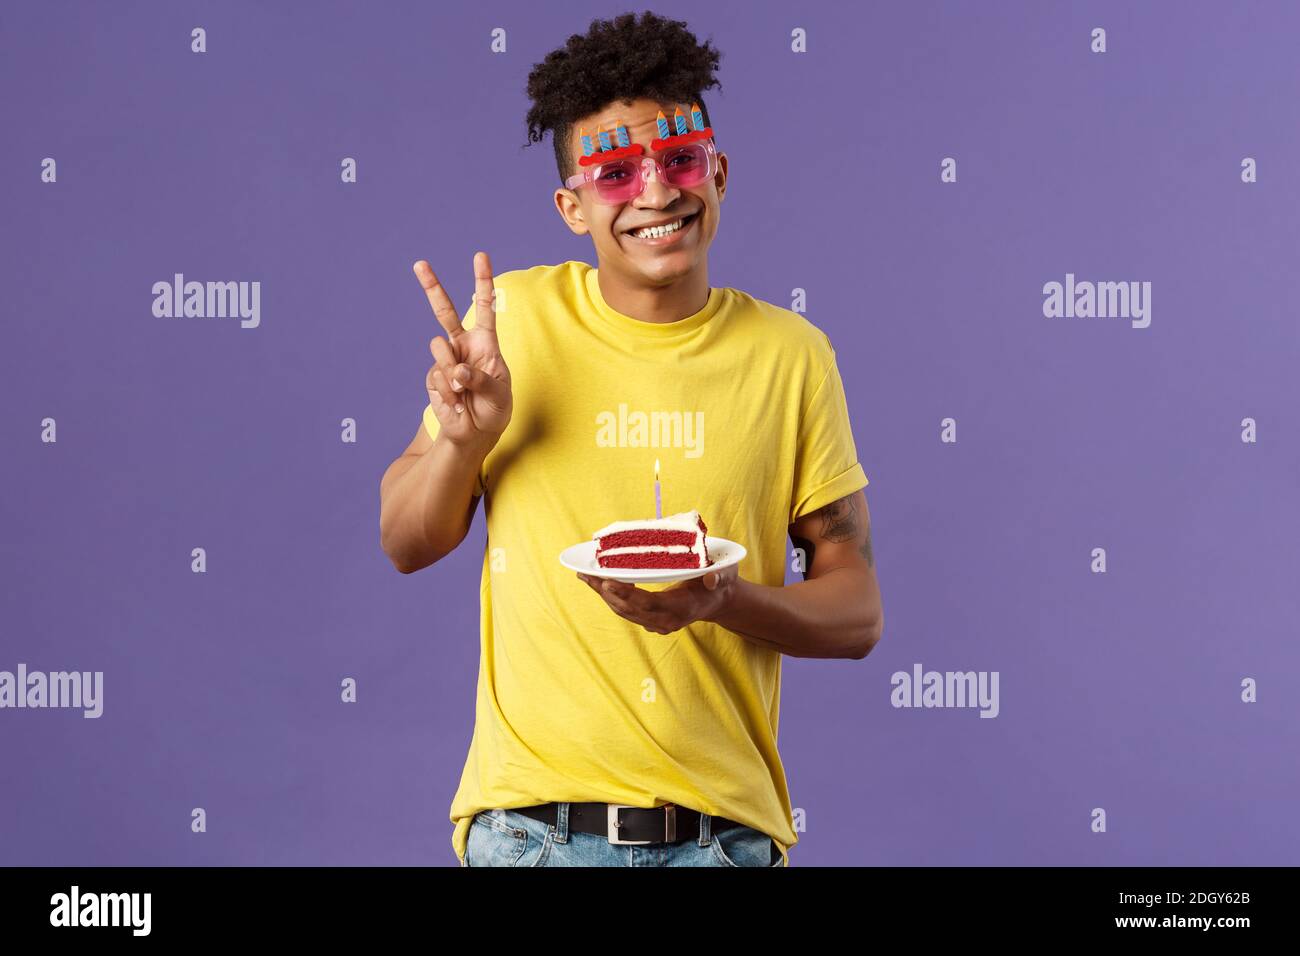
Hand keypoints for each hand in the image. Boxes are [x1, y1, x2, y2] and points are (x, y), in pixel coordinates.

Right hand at [414, 251, 512, 446]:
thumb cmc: (494, 410)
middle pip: (444, 311)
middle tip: (419, 263)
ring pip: (440, 349)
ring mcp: (445, 360)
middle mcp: (463, 346)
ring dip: (453, 371)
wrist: (475, 433)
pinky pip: (437, 377)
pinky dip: (449, 393)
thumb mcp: (499, 395)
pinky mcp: (433, 377)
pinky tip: (456, 403)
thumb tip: (457, 370)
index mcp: (485, 342)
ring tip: (463, 391)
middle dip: (432, 286)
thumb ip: (481, 380)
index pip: (484, 306)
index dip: (482, 281)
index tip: (480, 256)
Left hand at [576, 565, 740, 634]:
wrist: (718, 600)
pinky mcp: (651, 620)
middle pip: (629, 609)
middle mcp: (667, 620)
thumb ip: (719, 577)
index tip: (608, 582)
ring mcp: (658, 623)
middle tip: (586, 575)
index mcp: (682, 608)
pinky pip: (626, 610)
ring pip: (624, 611)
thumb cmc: (720, 582)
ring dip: (603, 595)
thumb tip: (712, 578)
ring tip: (585, 576)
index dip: (627, 594)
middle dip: (606, 593)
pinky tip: (598, 583)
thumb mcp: (725, 575)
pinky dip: (611, 597)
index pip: (649, 603)